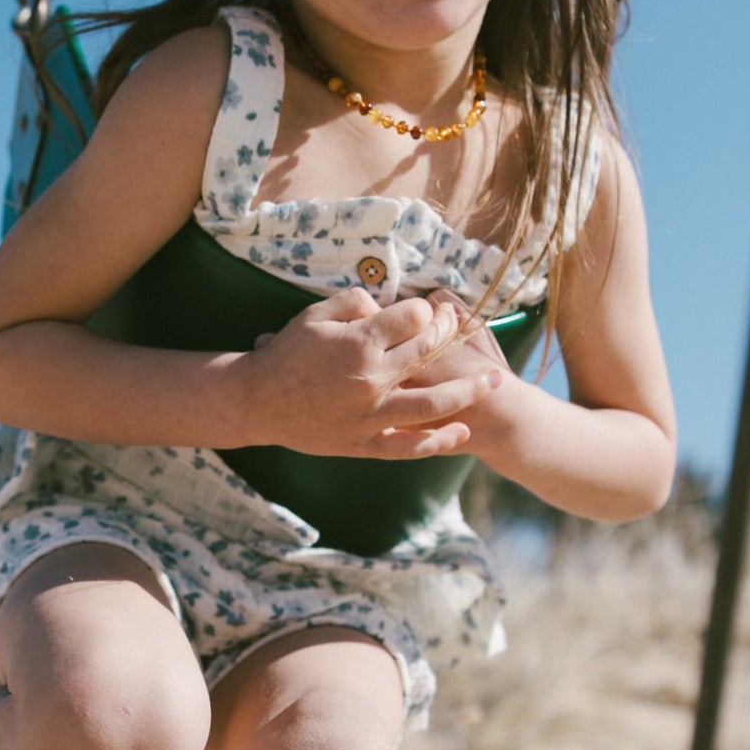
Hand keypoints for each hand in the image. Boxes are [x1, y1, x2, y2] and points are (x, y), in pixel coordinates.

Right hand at [245, 289, 503, 459]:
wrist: (256, 403)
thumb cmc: (284, 355)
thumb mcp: (314, 316)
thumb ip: (355, 303)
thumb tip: (386, 306)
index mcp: (360, 344)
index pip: (413, 319)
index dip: (425, 310)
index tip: (427, 310)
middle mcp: (372, 381)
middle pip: (429, 355)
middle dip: (451, 337)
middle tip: (465, 330)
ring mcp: (370, 416)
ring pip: (432, 405)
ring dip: (467, 392)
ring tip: (492, 381)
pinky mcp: (364, 442)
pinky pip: (407, 446)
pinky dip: (437, 441)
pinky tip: (461, 432)